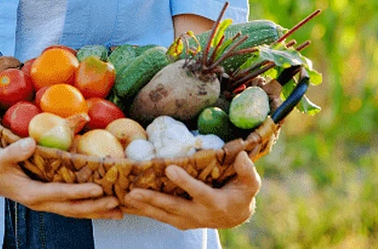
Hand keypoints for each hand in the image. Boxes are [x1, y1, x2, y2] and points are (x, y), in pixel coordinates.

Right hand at [0, 137, 122, 219]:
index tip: (99, 189)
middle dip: (96, 208)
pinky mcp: (47, 197)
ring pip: (74, 210)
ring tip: (119, 211)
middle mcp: (40, 202)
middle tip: (118, 204)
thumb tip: (32, 143)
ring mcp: (44, 201)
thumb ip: (15, 152)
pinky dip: (87, 205)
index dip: (80, 192)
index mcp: (30, 194)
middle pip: (72, 209)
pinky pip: (70, 204)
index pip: (59, 194)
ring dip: (96, 211)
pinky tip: (102, 203)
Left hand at [120, 151, 260, 229]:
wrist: (234, 216)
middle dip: (153, 199)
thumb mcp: (250, 184)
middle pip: (173, 206)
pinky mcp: (178, 221)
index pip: (198, 192)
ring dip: (143, 207)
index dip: (184, 181)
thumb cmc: (241, 195)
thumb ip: (247, 171)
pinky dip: (143, 211)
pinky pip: (159, 217)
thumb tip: (243, 155)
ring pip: (162, 214)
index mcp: (215, 202)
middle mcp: (198, 214)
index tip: (170, 168)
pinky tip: (128, 204)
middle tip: (134, 191)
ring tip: (126, 197)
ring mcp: (187, 220)